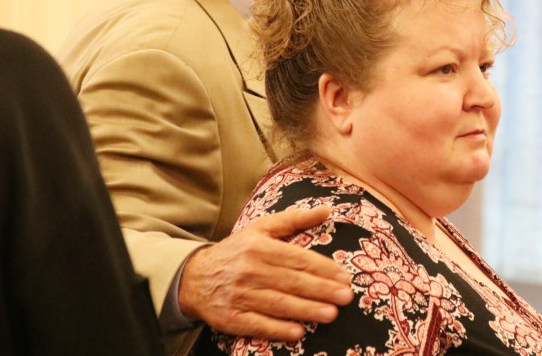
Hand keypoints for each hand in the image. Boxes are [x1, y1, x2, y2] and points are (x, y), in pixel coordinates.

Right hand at [178, 205, 353, 341]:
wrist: (195, 277)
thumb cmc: (237, 250)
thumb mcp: (262, 228)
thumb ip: (294, 219)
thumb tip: (326, 209)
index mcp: (259, 246)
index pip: (297, 258)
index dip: (323, 268)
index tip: (345, 276)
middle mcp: (249, 270)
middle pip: (291, 281)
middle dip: (321, 290)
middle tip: (346, 297)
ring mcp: (239, 295)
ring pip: (278, 304)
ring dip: (306, 310)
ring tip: (331, 314)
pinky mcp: (230, 318)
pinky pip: (258, 325)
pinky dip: (278, 329)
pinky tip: (298, 332)